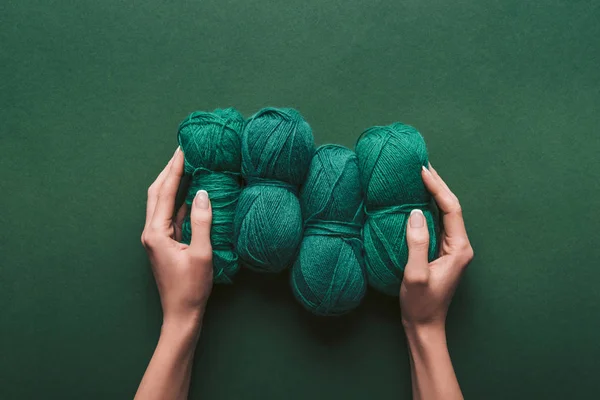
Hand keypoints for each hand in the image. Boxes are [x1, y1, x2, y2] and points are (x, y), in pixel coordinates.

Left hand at [141, 147, 213, 326]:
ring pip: (163, 203)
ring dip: (173, 183)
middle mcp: (151, 232)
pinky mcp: (165, 243)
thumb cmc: (191, 288)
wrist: (181, 314)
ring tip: (187, 166)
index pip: (166, 192)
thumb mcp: (202, 253)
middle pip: (157, 192)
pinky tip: (192, 193)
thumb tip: (203, 193)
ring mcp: (157, 238)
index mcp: (156, 232)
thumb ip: (203, 221)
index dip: (175, 169)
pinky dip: (180, 201)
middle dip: (169, 171)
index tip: (183, 149)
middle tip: (183, 151)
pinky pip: (171, 216)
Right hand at [400, 164, 473, 329]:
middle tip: (422, 163)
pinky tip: (417, 199)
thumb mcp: (414, 274)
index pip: (451, 208)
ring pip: (444, 213)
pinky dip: (428, 207)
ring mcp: (451, 249)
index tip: (422, 170)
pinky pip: (437, 223)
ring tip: (420, 175)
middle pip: (451, 207)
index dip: (437, 187)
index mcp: (459, 248)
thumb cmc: (420, 304)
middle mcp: (459, 245)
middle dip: (437, 184)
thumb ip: (416, 242)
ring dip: (433, 194)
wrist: (425, 326)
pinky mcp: (442, 252)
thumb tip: (415, 211)